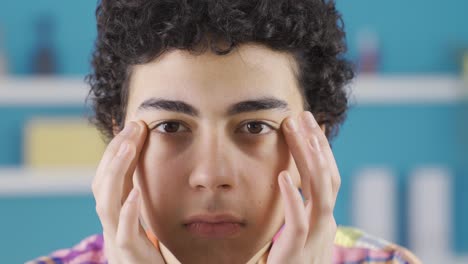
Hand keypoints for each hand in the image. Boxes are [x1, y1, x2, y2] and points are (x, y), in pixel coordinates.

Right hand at [92, 121, 164, 263]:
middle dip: (115, 152)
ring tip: (130, 147)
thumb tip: (143, 167)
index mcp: (115, 215)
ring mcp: (117, 241)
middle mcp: (110, 225)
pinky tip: (136, 192)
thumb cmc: (150, 254)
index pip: (109, 177)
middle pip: (101, 184)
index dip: (117, 150)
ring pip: (105, 205)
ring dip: (116, 173)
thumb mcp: (145, 220)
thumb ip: (140, 197)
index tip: (133, 125)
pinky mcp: (129, 256)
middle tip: (134, 126)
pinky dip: (127, 211)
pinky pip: (124, 234)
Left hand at [267, 111, 339, 263]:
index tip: (309, 122)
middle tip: (303, 115)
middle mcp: (324, 223)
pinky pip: (297, 222)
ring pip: (320, 194)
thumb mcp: (298, 230)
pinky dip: (293, 198)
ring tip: (301, 135)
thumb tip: (294, 179)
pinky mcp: (298, 251)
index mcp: (323, 217)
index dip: (321, 148)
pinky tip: (283, 176)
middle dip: (316, 145)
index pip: (328, 175)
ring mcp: (314, 237)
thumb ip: (299, 207)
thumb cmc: (290, 260)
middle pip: (327, 176)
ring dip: (312, 162)